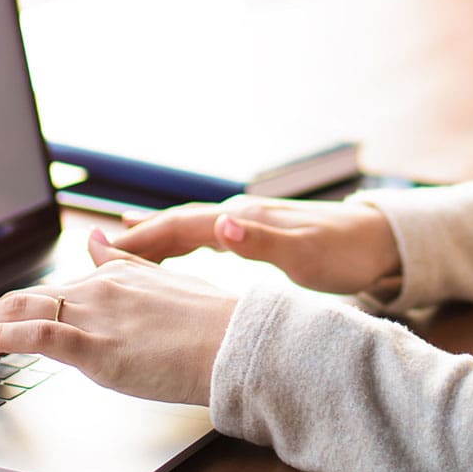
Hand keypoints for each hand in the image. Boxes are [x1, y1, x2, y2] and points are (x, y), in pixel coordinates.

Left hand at [0, 230, 237, 406]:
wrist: (239, 343)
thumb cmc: (213, 323)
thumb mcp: (166, 282)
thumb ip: (126, 265)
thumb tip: (98, 241)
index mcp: (113, 277)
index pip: (45, 293)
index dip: (3, 313)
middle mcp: (97, 290)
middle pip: (20, 303)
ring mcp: (95, 316)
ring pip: (17, 316)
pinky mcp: (97, 346)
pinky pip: (34, 336)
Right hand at [112, 196, 401, 297]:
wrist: (382, 242)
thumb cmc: (349, 252)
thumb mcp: (309, 255)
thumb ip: (264, 243)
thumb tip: (223, 227)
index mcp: (245, 219)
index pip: (180, 225)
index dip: (141, 240)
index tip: (102, 253)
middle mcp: (240, 215)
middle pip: (174, 223)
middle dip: (134, 238)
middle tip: (91, 256)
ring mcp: (246, 222)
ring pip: (185, 227)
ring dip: (150, 237)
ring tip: (112, 248)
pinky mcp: (255, 234)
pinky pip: (200, 236)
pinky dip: (174, 241)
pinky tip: (165, 249)